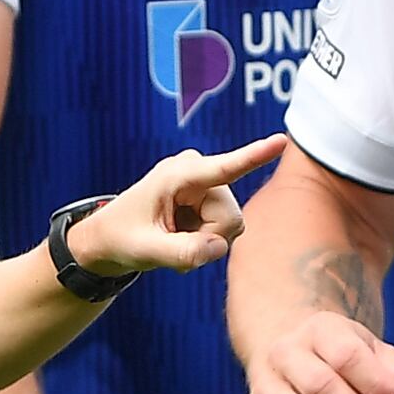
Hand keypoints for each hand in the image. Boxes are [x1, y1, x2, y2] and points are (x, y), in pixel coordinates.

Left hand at [70, 134, 289, 279]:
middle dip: (207, 239)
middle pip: (231, 218)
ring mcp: (208, 184)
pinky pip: (228, 229)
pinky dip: (206, 242)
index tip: (281, 141)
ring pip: (232, 227)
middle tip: (171, 240)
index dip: (255, 156)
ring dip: (205, 242)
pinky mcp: (213, 197)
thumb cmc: (122, 238)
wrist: (112, 237)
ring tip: (174, 237)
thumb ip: (182, 253)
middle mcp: (198, 171)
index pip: (224, 168)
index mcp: (178, 174)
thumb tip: (220, 247)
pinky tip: (183, 236)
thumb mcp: (146, 250)